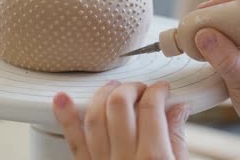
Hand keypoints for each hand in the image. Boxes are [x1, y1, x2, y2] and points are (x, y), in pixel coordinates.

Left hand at [52, 81, 189, 159]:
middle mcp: (126, 159)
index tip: (162, 88)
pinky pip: (74, 142)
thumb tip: (178, 108)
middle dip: (131, 88)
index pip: (151, 109)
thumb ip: (177, 138)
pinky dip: (66, 118)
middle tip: (141, 88)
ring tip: (114, 87)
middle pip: (120, 107)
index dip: (157, 91)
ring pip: (96, 118)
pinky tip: (61, 99)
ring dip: (103, 95)